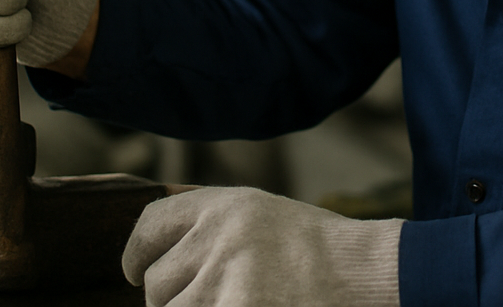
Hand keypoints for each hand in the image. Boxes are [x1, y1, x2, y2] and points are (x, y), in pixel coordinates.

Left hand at [122, 187, 402, 306]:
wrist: (365, 274)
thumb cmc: (317, 251)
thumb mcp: (261, 217)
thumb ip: (210, 229)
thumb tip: (149, 262)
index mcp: (224, 205)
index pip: (151, 227)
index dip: (138, 254)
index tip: (137, 272)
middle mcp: (217, 237)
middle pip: (155, 283)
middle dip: (175, 298)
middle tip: (215, 299)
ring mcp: (225, 280)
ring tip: (238, 302)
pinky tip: (248, 306)